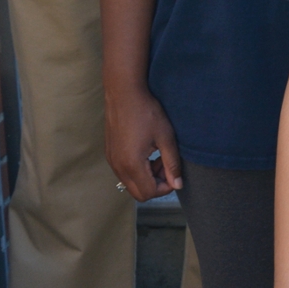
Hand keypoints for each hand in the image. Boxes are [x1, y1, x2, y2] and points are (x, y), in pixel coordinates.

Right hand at [104, 84, 182, 200]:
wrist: (124, 94)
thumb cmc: (147, 112)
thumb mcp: (166, 137)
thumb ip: (172, 163)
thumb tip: (178, 184)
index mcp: (132, 164)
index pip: (149, 193)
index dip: (166, 187)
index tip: (174, 171)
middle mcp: (118, 167)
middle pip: (138, 193)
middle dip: (156, 184)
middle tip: (166, 164)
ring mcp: (112, 162)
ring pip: (130, 184)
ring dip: (147, 176)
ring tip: (158, 155)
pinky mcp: (110, 155)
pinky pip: (124, 173)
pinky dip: (137, 169)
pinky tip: (147, 151)